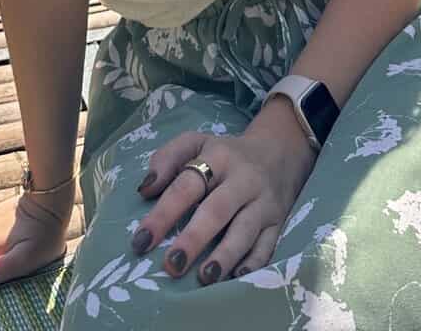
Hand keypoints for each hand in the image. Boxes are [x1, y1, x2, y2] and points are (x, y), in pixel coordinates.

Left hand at [131, 96, 316, 284]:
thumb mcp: (196, 143)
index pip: (187, 185)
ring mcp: (263, 202)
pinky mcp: (278, 222)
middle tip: (171, 266)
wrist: (279, 152)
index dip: (163, 213)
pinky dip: (254, 263)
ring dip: (225, 255)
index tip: (141, 240)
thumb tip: (144, 190)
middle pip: (217, 209)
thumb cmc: (225, 155)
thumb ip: (167, 158)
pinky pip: (268, 245)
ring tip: (204, 278)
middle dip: (194, 239)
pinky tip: (237, 278)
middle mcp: (243, 179)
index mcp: (218, 157)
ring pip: (245, 230)